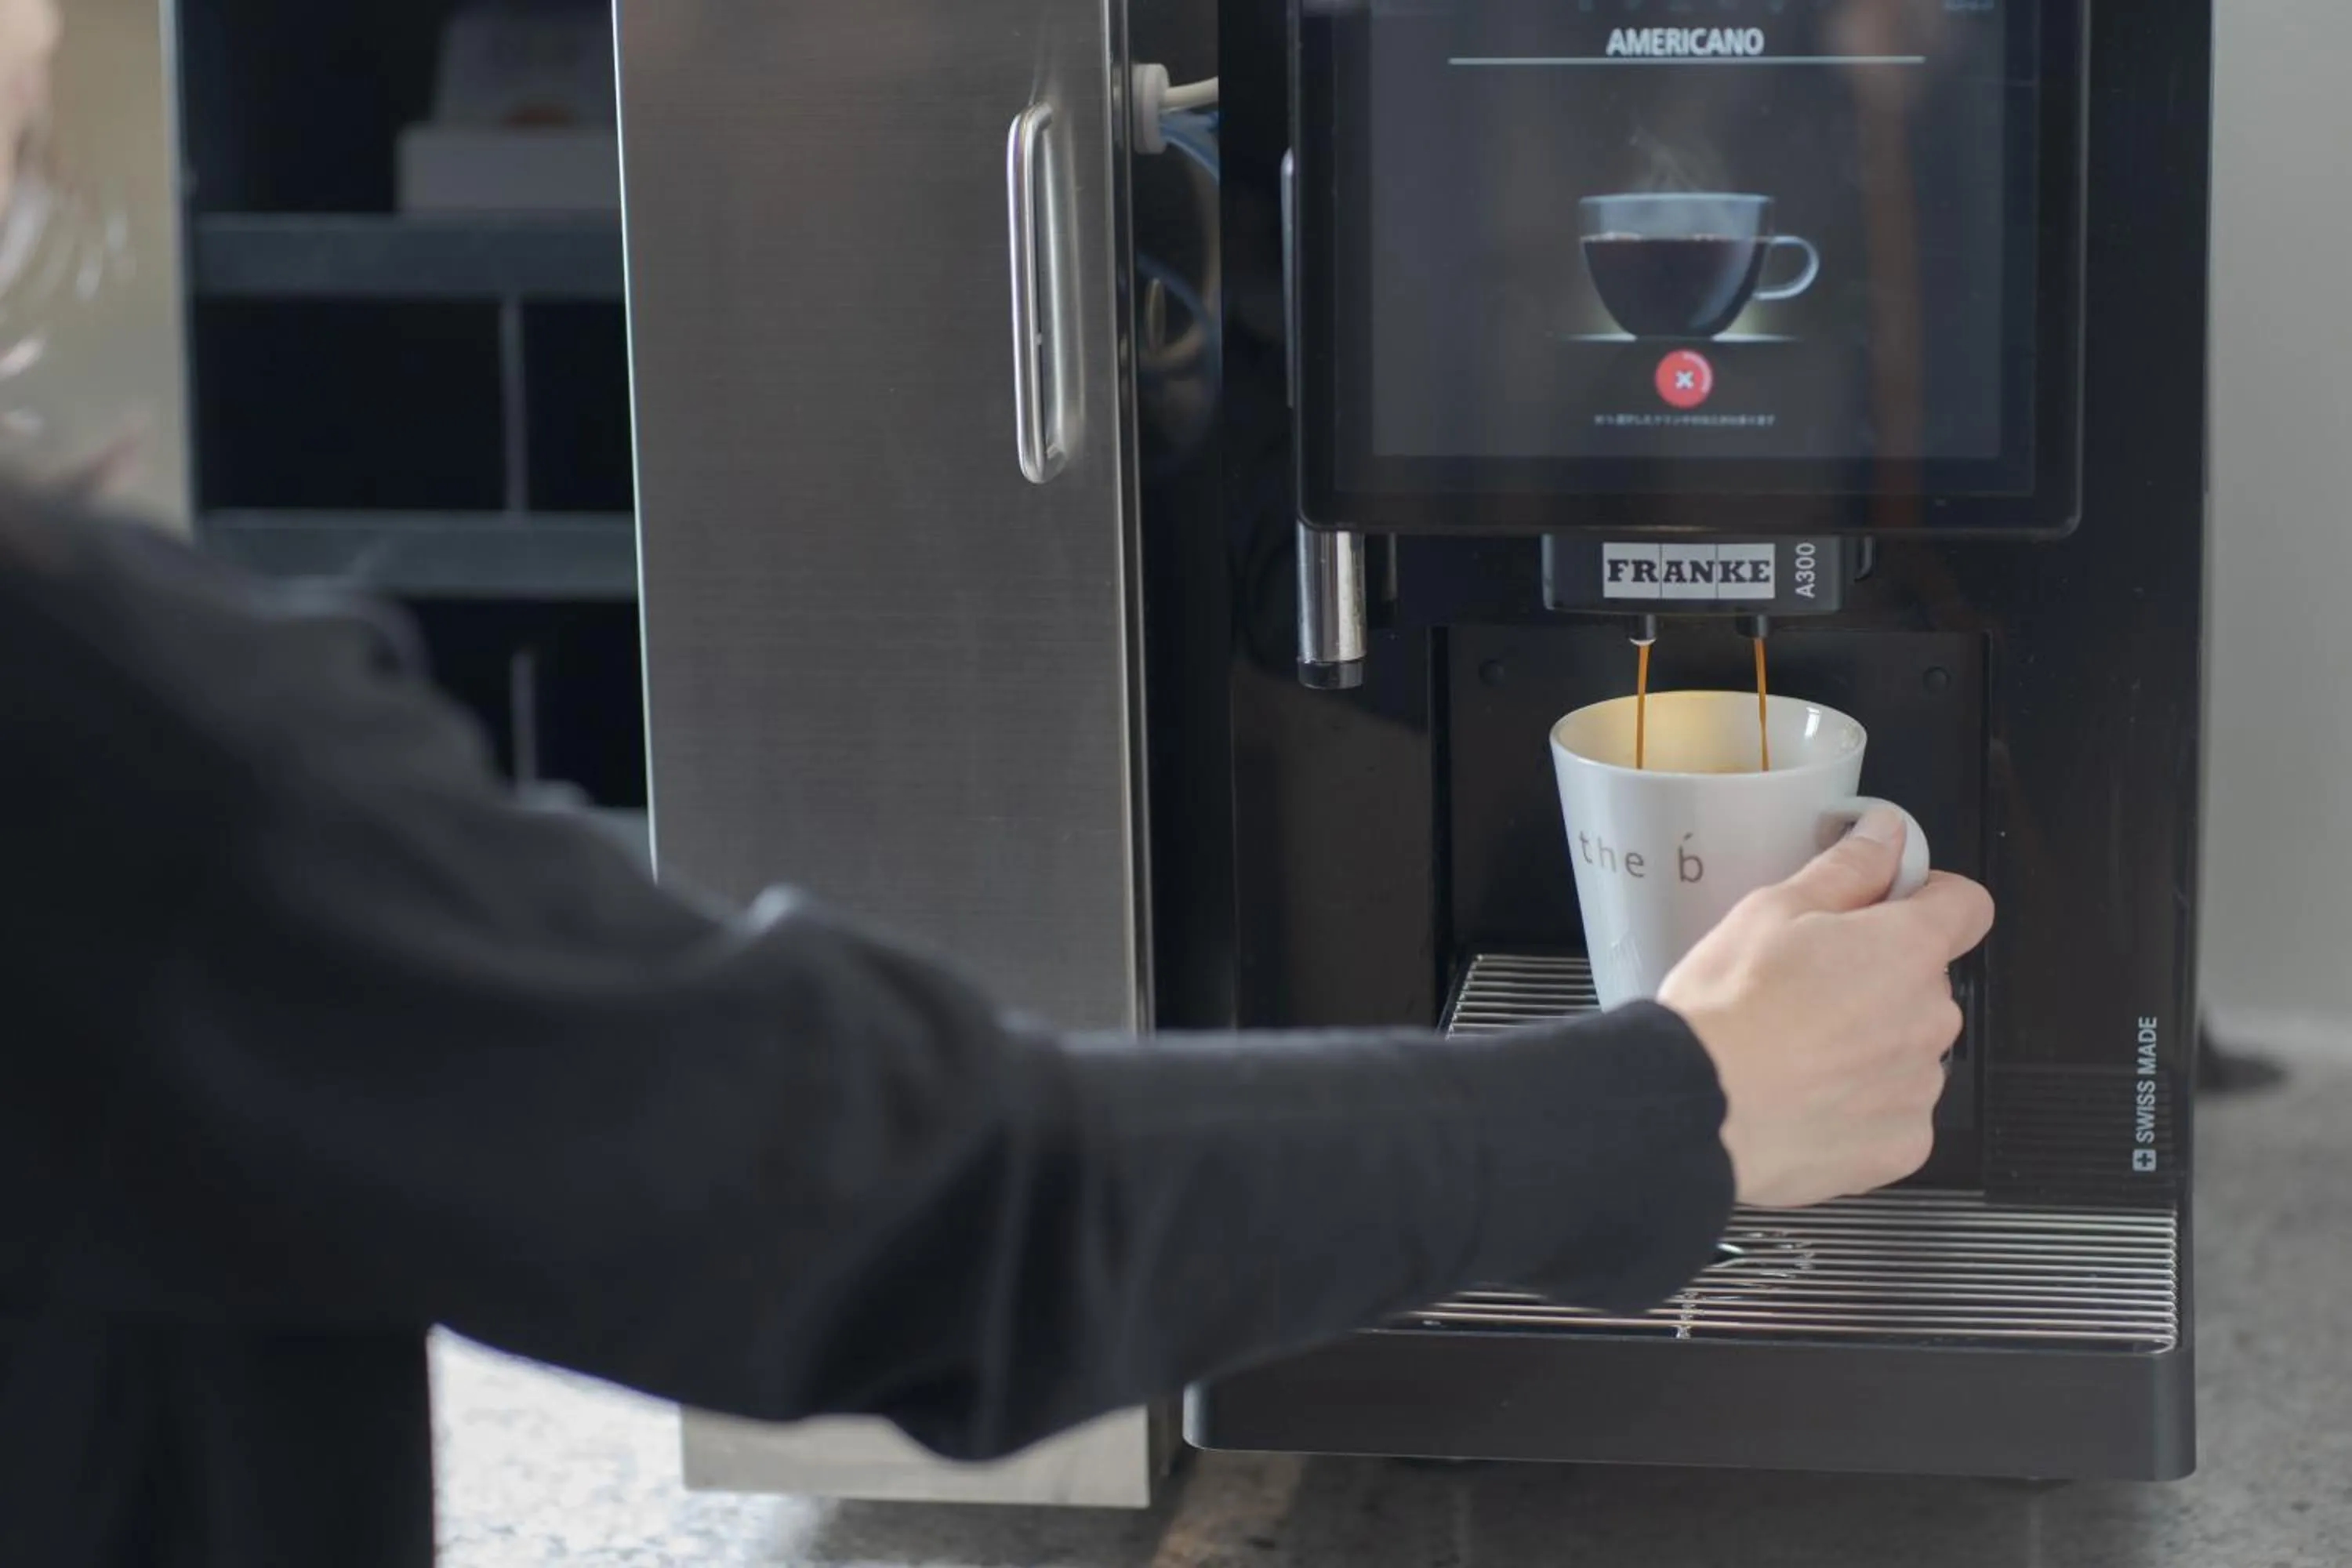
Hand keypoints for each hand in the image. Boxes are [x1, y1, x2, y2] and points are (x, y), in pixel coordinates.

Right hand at [1657, 809, 1993, 1208]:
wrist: (1695, 1108)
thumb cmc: (1728, 1011)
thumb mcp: (1773, 910)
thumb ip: (1847, 869)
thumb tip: (1886, 835)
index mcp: (1906, 950)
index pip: (1965, 906)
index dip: (1928, 898)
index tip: (1890, 906)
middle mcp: (1930, 1019)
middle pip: (1925, 983)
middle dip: (1880, 979)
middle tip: (1808, 986)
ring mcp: (1919, 1088)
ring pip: (1908, 1050)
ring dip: (1870, 1046)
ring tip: (1797, 1051)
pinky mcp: (1901, 1147)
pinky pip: (1895, 1114)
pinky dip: (1860, 1108)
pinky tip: (1805, 1099)